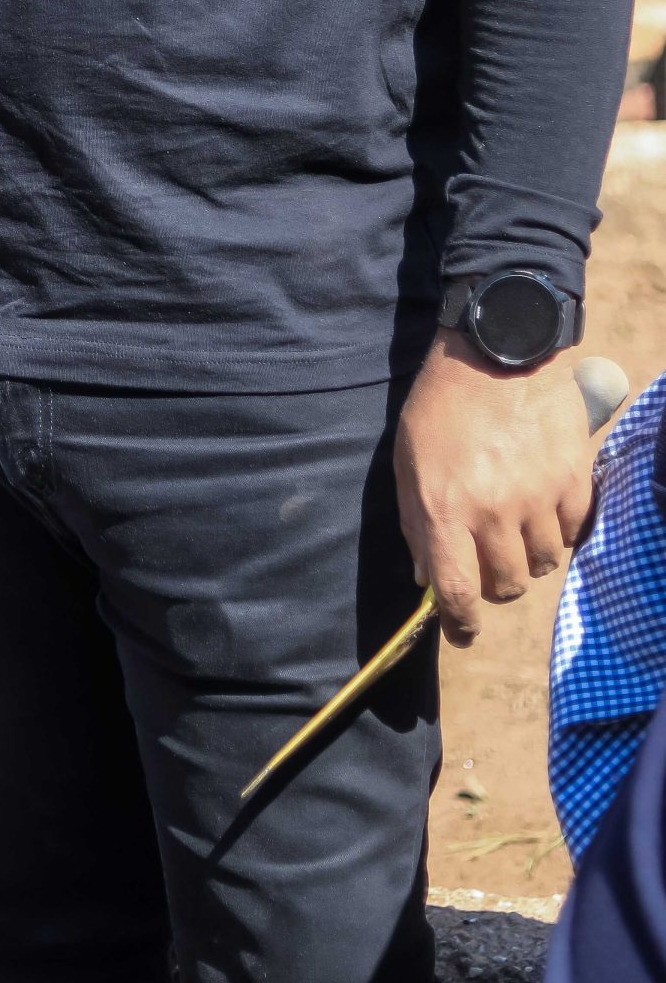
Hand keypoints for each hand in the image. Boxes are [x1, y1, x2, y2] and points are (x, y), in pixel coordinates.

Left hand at [394, 332, 598, 645]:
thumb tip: (426, 575)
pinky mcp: (572, 480)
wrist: (498, 350)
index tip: (462, 632)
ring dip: (528, 556)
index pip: (456, 589)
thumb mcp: (409, 459)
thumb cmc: (442, 403)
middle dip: (495, 583)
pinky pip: (572, 531)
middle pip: (506, 585)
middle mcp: (493, 511)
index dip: (461, 623)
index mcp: (444, 507)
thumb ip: (415, 521)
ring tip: (515, 525)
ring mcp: (537, 497)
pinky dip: (558, 529)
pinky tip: (543, 506)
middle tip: (489, 561)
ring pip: (542, 562)